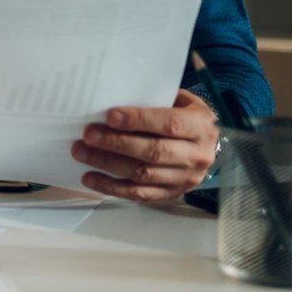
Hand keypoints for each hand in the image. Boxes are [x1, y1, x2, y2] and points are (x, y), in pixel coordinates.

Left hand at [71, 89, 217, 201]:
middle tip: (88, 135)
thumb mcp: (181, 99)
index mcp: (201, 126)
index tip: (110, 116)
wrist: (209, 144)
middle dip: (117, 143)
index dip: (139, 120)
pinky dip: (112, 187)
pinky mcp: (172, 194)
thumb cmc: (186, 115)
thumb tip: (115, 97)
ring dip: (108, 164)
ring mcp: (185, 179)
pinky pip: (139, 194)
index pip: (170, 124)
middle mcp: (197, 155)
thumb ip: (155, 99)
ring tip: (82, 153)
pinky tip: (90, 177)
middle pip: (154, 152)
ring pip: (143, 174)